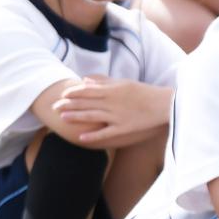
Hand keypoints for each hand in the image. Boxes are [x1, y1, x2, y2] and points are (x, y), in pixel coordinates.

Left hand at [52, 76, 168, 148]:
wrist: (164, 105)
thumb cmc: (144, 92)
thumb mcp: (123, 83)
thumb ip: (104, 81)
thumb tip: (85, 80)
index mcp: (113, 90)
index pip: (88, 90)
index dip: (73, 92)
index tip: (62, 94)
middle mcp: (113, 102)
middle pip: (86, 103)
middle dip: (69, 104)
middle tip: (54, 107)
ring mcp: (117, 116)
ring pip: (92, 116)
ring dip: (76, 117)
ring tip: (63, 118)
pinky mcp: (124, 128)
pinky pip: (106, 132)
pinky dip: (93, 135)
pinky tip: (81, 138)